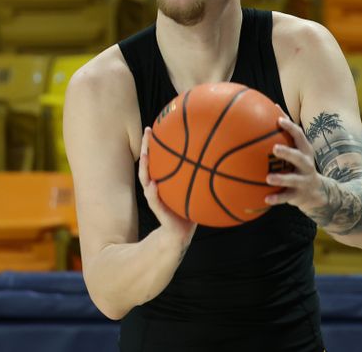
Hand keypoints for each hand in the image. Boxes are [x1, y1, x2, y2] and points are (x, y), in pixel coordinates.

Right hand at [139, 127, 196, 245]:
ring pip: (146, 181)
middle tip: (148, 132)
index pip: (154, 159)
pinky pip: (155, 202)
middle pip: (147, 164)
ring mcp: (155, 199)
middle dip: (146, 147)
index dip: (152, 143)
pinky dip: (153, 194)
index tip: (153, 126)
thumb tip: (215, 156)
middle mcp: (155, 187)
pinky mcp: (160, 212)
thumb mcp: (193, 190)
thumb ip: (197, 177)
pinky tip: (154, 185)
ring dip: (146, 168)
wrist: (181, 233)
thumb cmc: (187, 209)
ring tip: (146, 155)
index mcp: (161, 181)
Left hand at [264, 117, 327, 214]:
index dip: (290, 127)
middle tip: (274, 149)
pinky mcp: (299, 195)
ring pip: (293, 179)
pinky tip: (265, 199)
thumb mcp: (297, 151)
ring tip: (268, 178)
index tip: (279, 120)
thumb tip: (269, 109)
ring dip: (281, 179)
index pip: (299, 136)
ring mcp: (304, 180)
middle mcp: (306, 164)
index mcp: (305, 151)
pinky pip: (286, 197)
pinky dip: (276, 198)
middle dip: (287, 153)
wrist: (318, 192)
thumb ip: (285, 135)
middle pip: (298, 157)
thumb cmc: (300, 165)